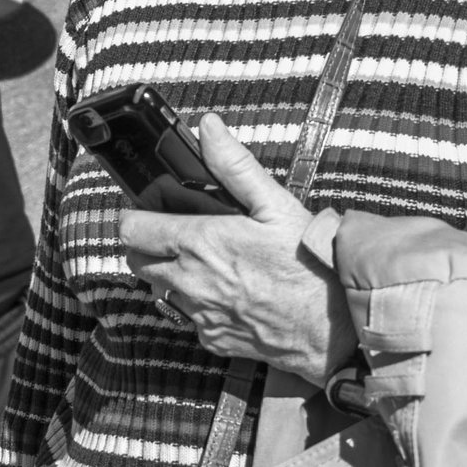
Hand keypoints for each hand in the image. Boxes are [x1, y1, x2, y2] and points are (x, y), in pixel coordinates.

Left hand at [116, 114, 356, 376]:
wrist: (336, 326)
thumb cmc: (309, 263)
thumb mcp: (276, 204)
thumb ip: (235, 166)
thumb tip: (208, 128)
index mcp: (198, 243)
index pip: (130, 230)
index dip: (135, 217)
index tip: (148, 212)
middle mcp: (189, 281)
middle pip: (137, 261)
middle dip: (148, 245)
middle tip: (176, 235)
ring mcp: (198, 314)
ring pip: (160, 291)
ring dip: (172, 276)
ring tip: (208, 264)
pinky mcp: (211, 339)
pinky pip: (189, 319)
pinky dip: (199, 306)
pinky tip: (230, 294)